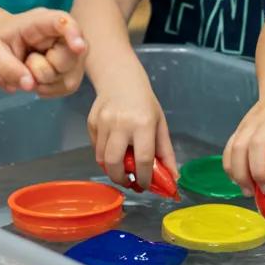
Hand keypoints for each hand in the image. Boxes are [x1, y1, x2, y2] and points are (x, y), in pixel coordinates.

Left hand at [0, 8, 86, 95]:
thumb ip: (7, 68)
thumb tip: (30, 85)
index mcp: (40, 21)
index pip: (62, 22)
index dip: (73, 33)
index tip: (78, 47)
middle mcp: (61, 34)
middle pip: (69, 58)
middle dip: (44, 70)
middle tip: (25, 63)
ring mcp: (69, 51)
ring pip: (70, 76)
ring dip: (46, 82)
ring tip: (28, 72)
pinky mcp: (70, 68)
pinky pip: (69, 86)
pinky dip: (50, 89)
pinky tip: (36, 82)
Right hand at [87, 71, 176, 186]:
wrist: (120, 79)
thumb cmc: (144, 103)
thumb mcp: (160, 124)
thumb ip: (166, 152)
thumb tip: (173, 178)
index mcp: (143, 123)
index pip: (143, 159)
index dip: (145, 178)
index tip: (145, 185)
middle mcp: (121, 123)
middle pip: (115, 163)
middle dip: (121, 179)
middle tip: (128, 182)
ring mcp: (103, 123)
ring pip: (101, 158)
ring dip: (111, 169)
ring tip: (121, 168)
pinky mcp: (91, 123)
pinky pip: (95, 148)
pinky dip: (104, 155)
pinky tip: (114, 149)